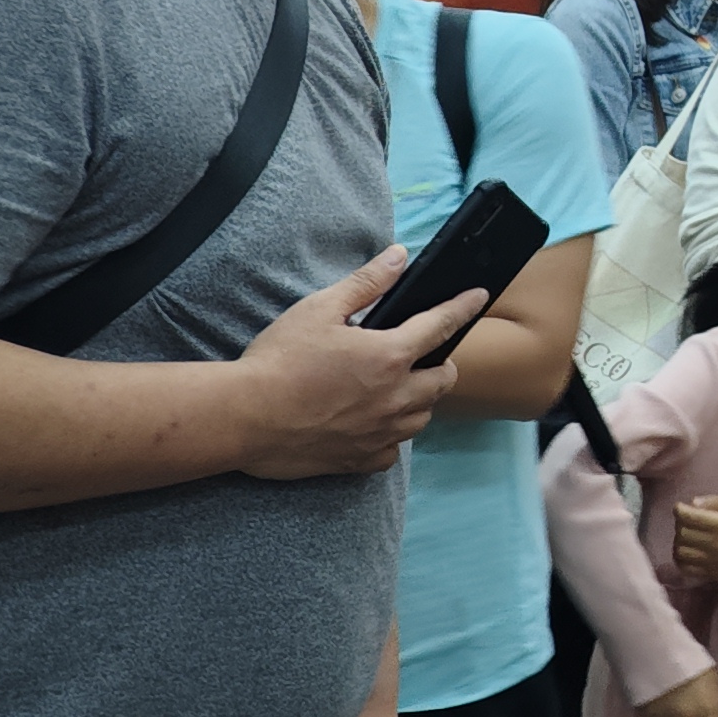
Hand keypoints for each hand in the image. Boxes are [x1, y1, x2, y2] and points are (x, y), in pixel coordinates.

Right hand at [235, 250, 481, 479]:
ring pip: (421, 418)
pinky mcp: (358, 460)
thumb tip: (399, 256)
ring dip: (419, 401)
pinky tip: (374, 425)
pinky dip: (391, 438)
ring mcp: (379, 432)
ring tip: (398, 389)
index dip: (463, 307)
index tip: (477, 297)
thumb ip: (366, 283)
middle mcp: (394, 397)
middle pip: (443, 380)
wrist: (240, 417)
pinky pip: (392, 452)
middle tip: (422, 355)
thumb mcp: (319, 309)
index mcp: (388, 355)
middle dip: (441, 364)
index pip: (441, 326)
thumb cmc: (276, 361)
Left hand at [671, 494, 717, 584]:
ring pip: (680, 551)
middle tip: (686, 520)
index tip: (680, 507)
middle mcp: (715, 544)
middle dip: (680, 523)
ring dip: (679, 541)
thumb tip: (693, 503)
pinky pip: (684, 567)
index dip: (679, 510)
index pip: (690, 517)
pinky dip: (680, 558)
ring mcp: (710, 561)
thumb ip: (715, 501)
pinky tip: (687, 550)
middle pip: (683, 533)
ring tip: (686, 535)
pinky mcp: (708, 572)